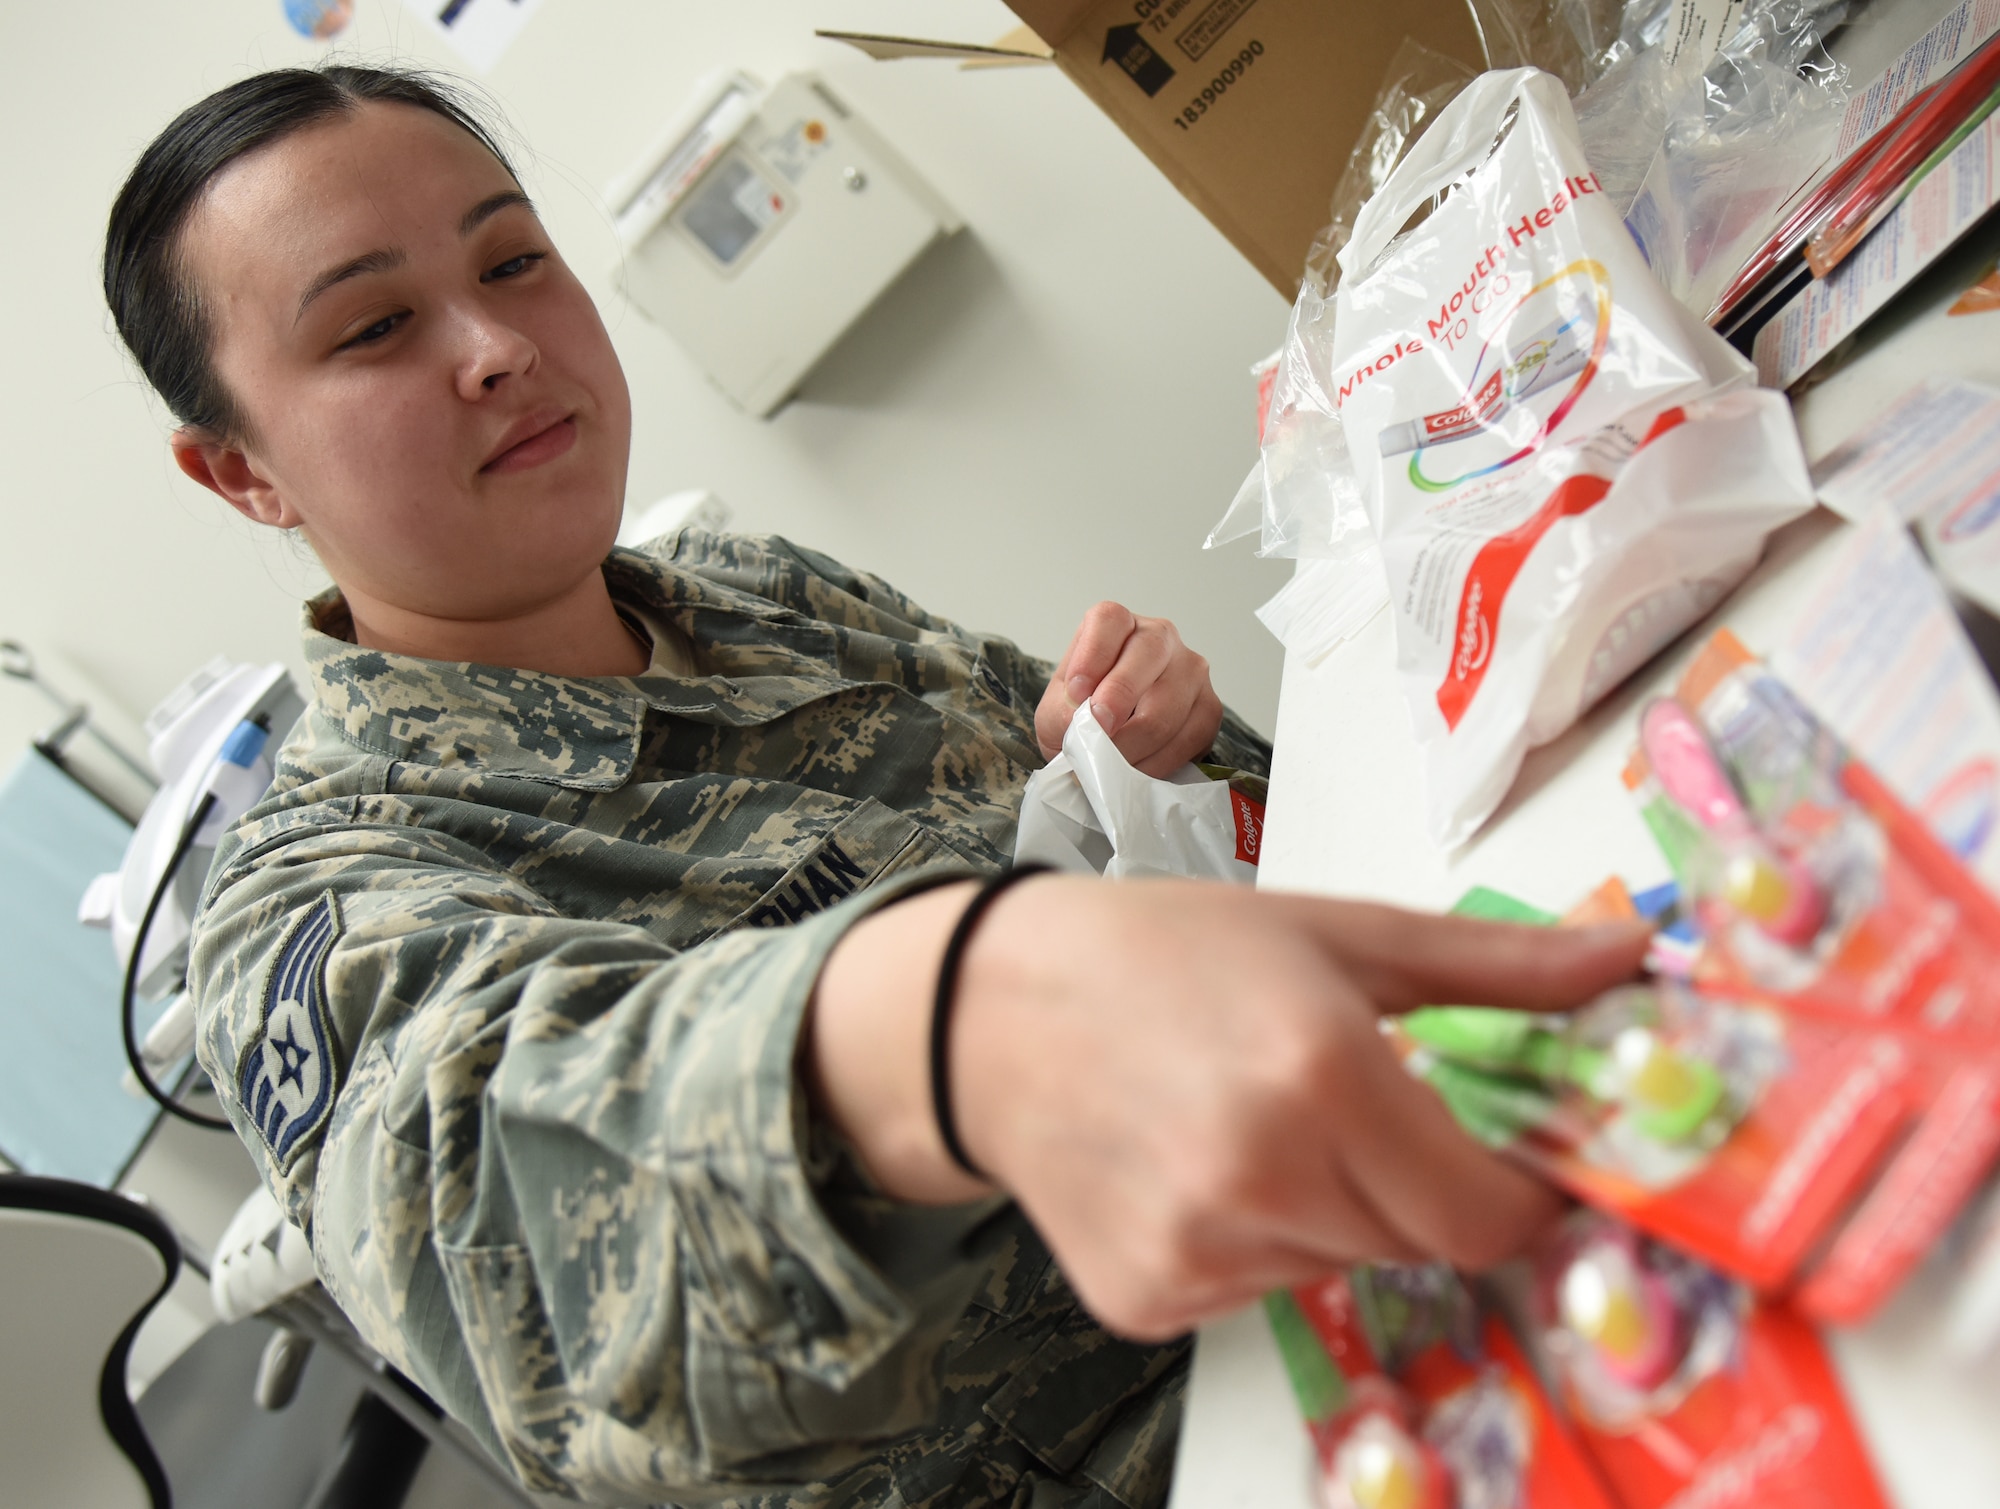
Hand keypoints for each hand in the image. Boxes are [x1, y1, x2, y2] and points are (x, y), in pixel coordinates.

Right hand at [808, 876, 1651, 1341]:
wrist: (986, 1010)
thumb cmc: (1159, 952)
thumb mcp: (1334, 933)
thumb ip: (1493, 968)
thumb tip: (1628, 959)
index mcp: (1322, 1075)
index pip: (1490, 1213)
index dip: (1524, 1192)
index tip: (1517, 1154)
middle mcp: (1260, 1179)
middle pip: (1421, 1243)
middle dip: (1419, 1182)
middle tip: (1362, 1106)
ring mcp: (1198, 1253)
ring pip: (1342, 1265)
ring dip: (1337, 1210)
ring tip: (1263, 1120)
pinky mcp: (1150, 1299)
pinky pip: (1260, 1291)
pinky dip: (1260, 1240)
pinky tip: (1205, 1164)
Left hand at [1036, 602, 1224, 775]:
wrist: (1107, 741)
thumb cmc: (1080, 715)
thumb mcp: (1056, 712)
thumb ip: (1063, 712)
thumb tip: (1087, 719)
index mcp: (1117, 624)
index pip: (1110, 620)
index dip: (1093, 655)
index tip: (1076, 692)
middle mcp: (1160, 637)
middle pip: (1149, 655)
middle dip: (1118, 701)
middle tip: (1097, 735)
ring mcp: (1191, 670)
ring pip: (1168, 707)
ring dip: (1133, 747)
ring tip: (1108, 767)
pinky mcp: (1209, 708)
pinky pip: (1189, 738)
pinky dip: (1157, 764)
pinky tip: (1136, 772)